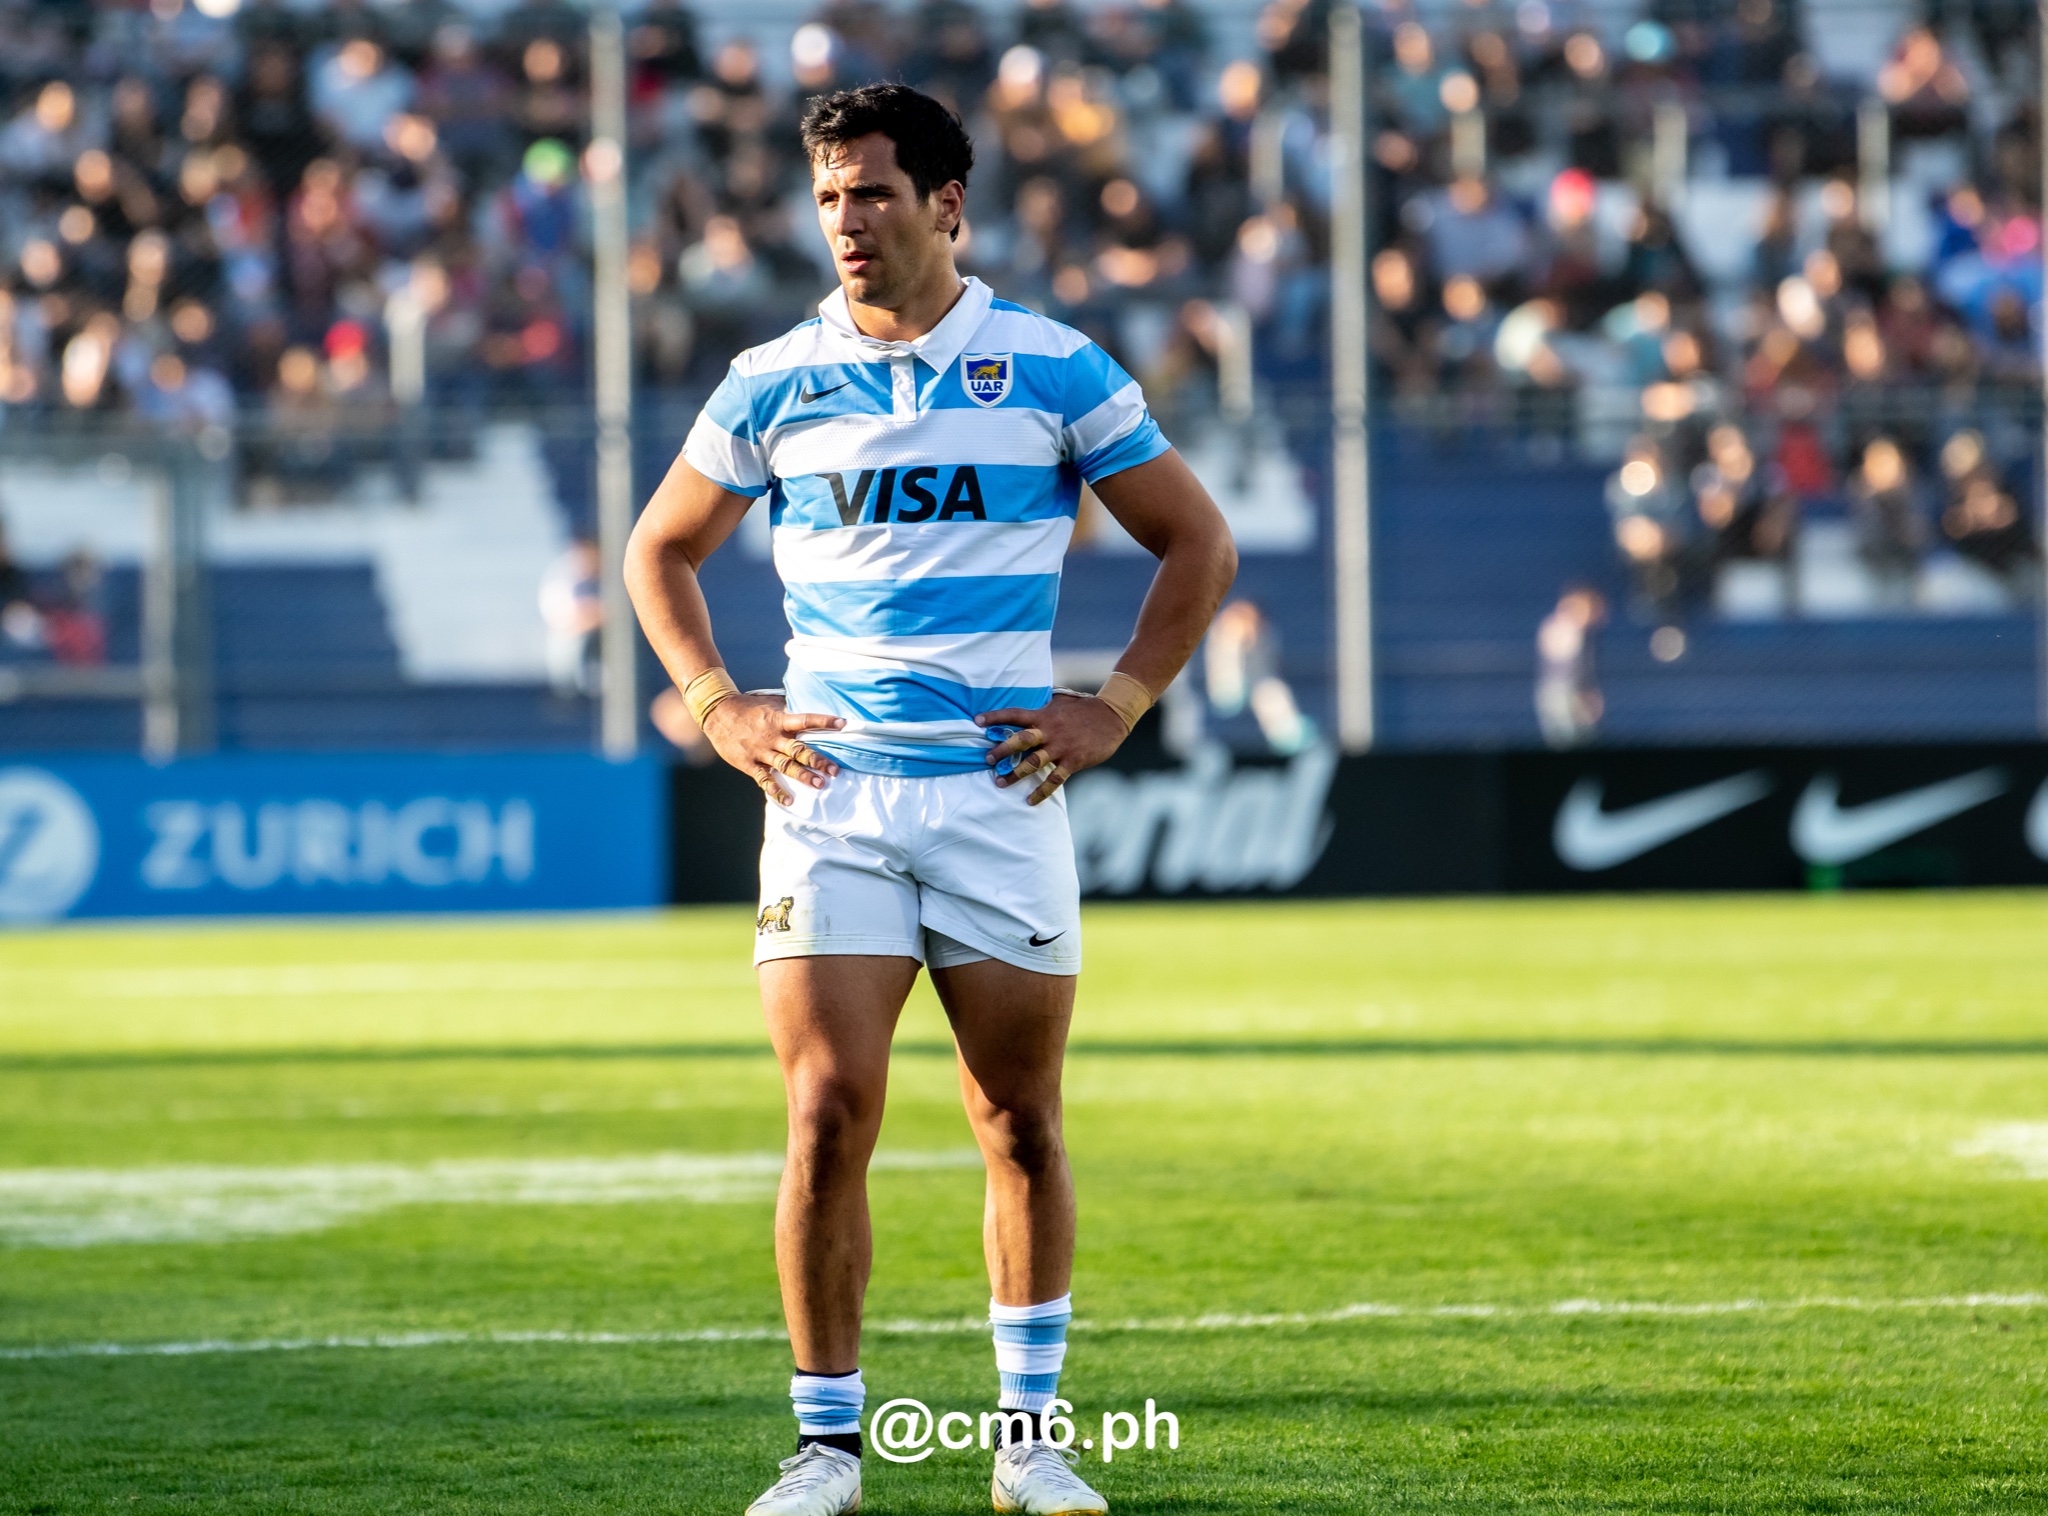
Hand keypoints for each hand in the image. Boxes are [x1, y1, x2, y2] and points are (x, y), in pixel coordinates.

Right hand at [702, 693, 843, 805]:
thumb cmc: (747, 707)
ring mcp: (761, 751)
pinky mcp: (749, 763)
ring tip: (820, 785)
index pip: (806, 719)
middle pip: (799, 749)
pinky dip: (776, 790)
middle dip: (818, 760)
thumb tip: (811, 702)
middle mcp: (772, 736)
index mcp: (779, 720)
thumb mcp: (770, 703)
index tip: (843, 724)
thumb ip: (789, 708)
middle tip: (835, 770)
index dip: (824, 721)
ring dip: (803, 776)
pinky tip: (788, 800)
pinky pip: (764, 779)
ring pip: (785, 765)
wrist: (717, 712)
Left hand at [976, 692, 1130, 804]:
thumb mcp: (1060, 701)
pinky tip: (1030, 801)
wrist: (1112, 716)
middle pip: (1020, 740)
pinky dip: (1041, 792)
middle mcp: (1049, 731)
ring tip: (1000, 783)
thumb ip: (1043, 705)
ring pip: (1033, 762)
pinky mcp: (1073, 761)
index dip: (995, 717)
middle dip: (1001, 750)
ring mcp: (1061, 747)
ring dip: (1015, 774)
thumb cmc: (1084, 707)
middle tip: (986, 759)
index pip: (1014, 714)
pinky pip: (1054, 780)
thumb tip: (1029, 701)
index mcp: (1044, 715)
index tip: (977, 721)